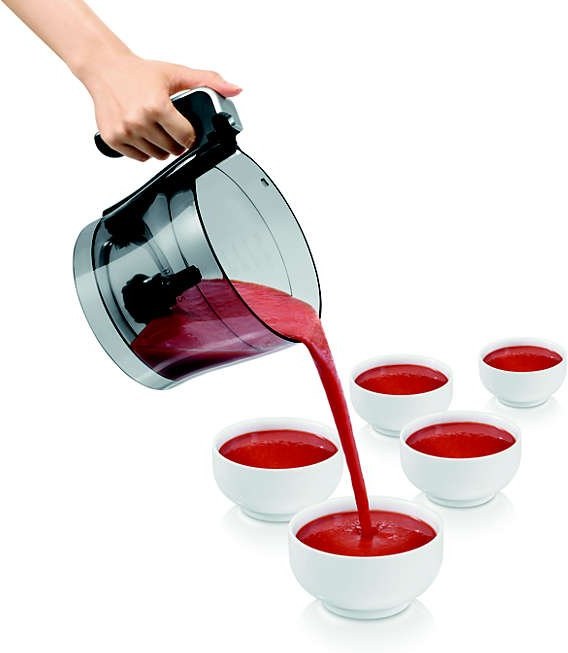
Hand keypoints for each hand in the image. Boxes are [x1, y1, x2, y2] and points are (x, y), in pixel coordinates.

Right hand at [82, 54, 240, 160]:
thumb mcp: (177, 73)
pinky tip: (142, 133)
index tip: (186, 127)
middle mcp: (139, 120)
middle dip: (176, 141)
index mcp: (156, 106)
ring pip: (156, 156)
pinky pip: (138, 158)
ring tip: (155, 128)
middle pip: (172, 149)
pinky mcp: (113, 140)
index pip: (186, 138)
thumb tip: (235, 89)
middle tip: (169, 125)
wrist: (104, 68)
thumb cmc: (139, 73)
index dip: (190, 134)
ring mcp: (125, 132)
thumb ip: (208, 81)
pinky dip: (144, 150)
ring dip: (161, 147)